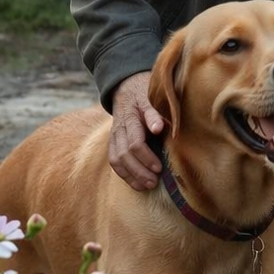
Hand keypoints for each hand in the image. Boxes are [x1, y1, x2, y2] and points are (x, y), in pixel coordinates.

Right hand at [109, 71, 164, 190]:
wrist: (127, 88)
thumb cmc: (144, 94)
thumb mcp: (151, 98)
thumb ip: (155, 113)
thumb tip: (158, 128)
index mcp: (130, 118)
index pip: (135, 143)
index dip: (146, 157)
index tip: (159, 168)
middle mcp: (119, 129)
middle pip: (124, 155)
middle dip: (139, 171)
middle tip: (154, 181)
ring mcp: (114, 136)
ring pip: (116, 160)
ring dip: (131, 176)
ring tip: (147, 186)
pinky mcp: (113, 143)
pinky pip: (114, 162)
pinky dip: (124, 175)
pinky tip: (137, 184)